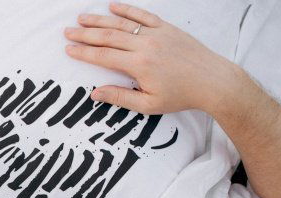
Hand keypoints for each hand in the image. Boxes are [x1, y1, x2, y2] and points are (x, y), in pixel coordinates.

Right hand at [63, 3, 243, 116]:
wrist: (213, 81)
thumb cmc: (181, 96)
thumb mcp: (148, 105)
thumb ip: (120, 98)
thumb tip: (95, 93)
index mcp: (139, 65)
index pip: (103, 56)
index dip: (84, 52)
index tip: (69, 49)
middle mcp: (145, 45)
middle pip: (108, 36)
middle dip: (85, 34)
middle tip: (68, 31)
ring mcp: (157, 33)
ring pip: (122, 23)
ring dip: (100, 20)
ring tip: (82, 17)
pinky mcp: (167, 28)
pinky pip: (143, 15)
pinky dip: (127, 9)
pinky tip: (113, 5)